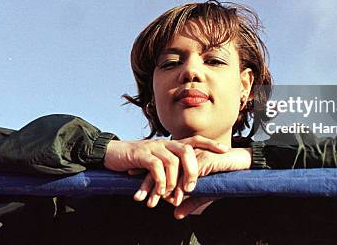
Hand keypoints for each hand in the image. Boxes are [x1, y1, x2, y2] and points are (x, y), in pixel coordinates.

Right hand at [104, 136, 229, 206]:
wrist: (111, 154)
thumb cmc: (135, 163)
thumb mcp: (155, 167)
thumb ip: (168, 175)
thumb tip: (179, 193)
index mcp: (170, 145)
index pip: (195, 140)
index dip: (210, 144)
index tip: (226, 151)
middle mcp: (164, 143)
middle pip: (187, 150)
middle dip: (193, 169)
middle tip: (192, 188)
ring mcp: (153, 147)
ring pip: (172, 161)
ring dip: (175, 181)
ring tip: (172, 196)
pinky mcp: (141, 154)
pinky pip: (156, 167)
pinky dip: (160, 181)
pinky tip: (160, 192)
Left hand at [134, 147, 251, 212]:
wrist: (244, 164)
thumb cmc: (225, 177)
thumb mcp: (205, 194)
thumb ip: (190, 202)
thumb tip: (176, 215)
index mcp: (184, 160)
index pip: (162, 168)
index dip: (148, 179)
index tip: (137, 191)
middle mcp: (186, 156)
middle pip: (162, 169)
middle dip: (149, 184)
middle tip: (138, 199)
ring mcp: (194, 156)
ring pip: (172, 172)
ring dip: (162, 188)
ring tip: (153, 202)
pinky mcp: (204, 160)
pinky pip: (188, 174)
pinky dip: (181, 187)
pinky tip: (174, 198)